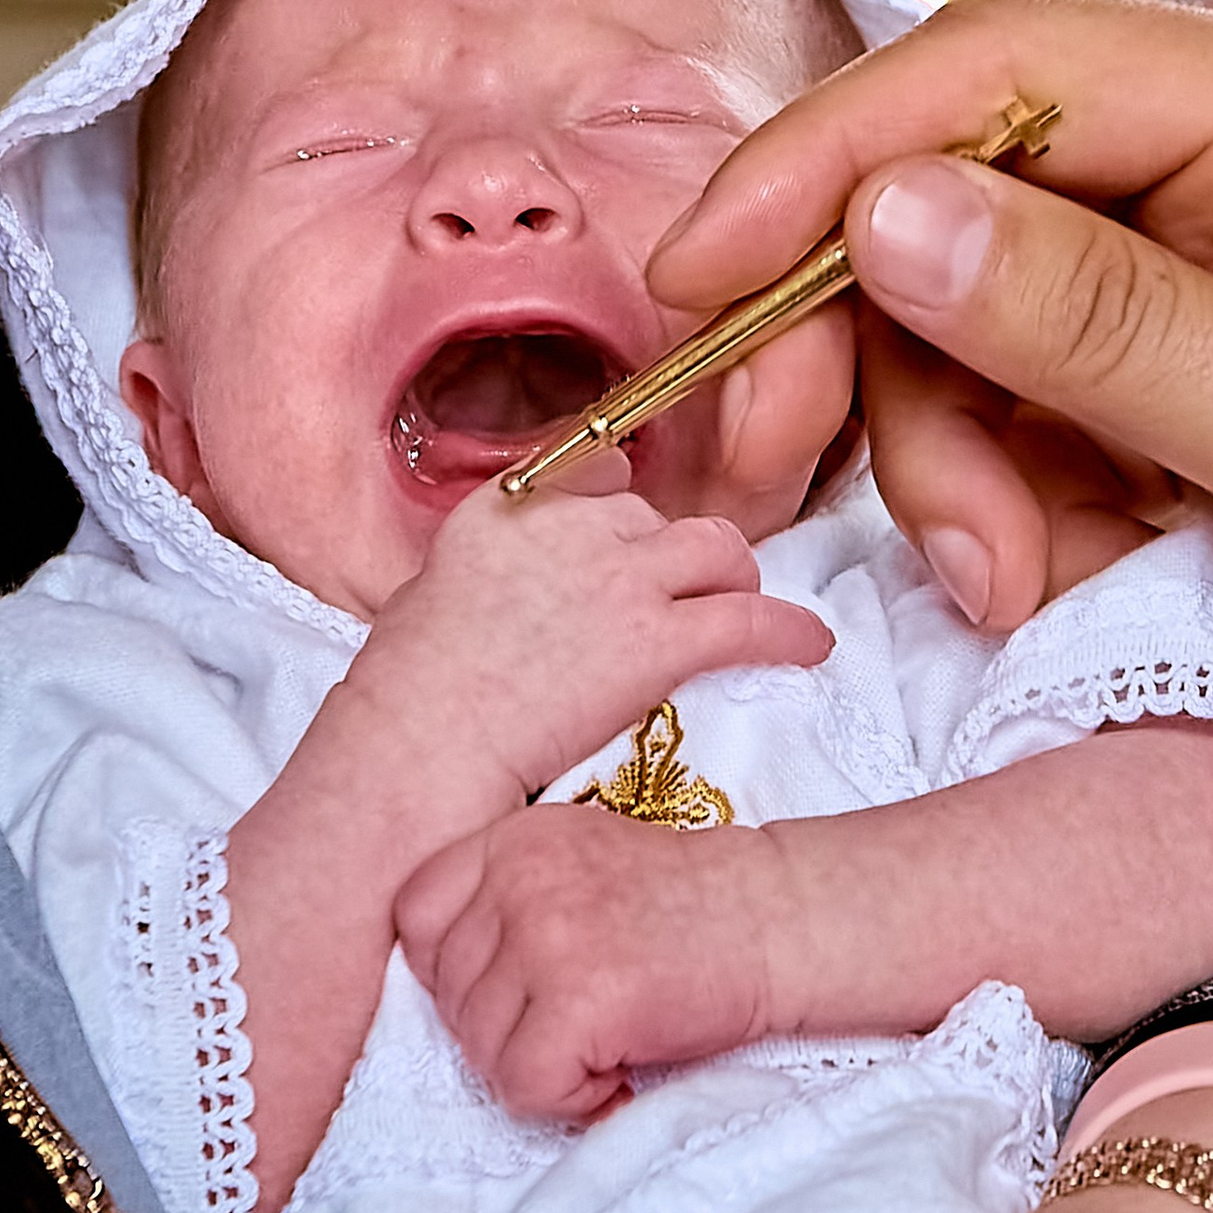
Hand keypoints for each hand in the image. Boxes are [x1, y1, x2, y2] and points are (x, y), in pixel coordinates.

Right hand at [356, 473, 832, 809]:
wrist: (420, 743)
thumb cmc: (403, 697)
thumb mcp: (425, 602)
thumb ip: (484, 581)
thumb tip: (501, 601)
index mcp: (506, 509)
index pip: (593, 470)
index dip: (619, 507)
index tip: (626, 538)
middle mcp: (570, 526)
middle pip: (655, 516)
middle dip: (670, 555)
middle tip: (674, 598)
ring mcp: (620, 579)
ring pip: (717, 547)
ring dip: (732, 577)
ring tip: (741, 607)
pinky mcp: (659, 640)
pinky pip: (750, 620)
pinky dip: (788, 632)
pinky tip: (809, 646)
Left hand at [398, 808, 784, 1122]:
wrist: (779, 920)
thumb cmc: (686, 908)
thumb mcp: (576, 864)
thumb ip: (504, 900)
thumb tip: (440, 987)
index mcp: (510, 839)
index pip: (415, 916)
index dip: (457, 971)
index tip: (521, 986)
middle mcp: (517, 878)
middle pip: (447, 996)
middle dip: (507, 1030)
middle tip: (582, 1022)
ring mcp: (546, 935)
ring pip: (480, 1049)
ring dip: (541, 1066)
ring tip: (607, 1039)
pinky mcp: (580, 998)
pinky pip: (524, 1085)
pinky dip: (570, 1099)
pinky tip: (617, 1072)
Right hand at [656, 0, 1212, 881]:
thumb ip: (1096, 322)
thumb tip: (886, 207)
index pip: (999, 70)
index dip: (820, 163)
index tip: (688, 284)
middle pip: (969, 199)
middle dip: (872, 345)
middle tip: (781, 484)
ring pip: (997, 327)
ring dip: (963, 459)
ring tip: (1018, 586)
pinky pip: (1066, 420)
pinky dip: (1035, 505)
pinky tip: (1073, 588)